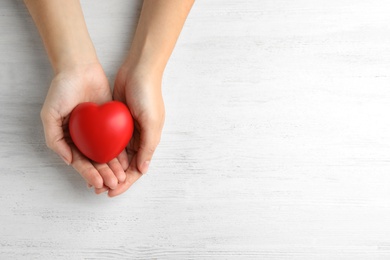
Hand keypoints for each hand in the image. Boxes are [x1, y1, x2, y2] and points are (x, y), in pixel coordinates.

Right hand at [41, 62, 128, 189]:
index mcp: (68, 138)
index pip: (79, 161)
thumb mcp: (50, 114)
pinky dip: (120, 151)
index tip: (97, 183)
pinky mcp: (109, 121)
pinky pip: (116, 140)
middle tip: (113, 184)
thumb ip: (54, 138)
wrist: (80, 68)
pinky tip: (127, 161)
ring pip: (106, 153)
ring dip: (113, 167)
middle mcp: (83, 137)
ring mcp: (97, 130)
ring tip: (121, 177)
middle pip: (95, 160)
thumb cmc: (62, 89)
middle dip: (104, 174)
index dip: (88, 174)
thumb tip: (68, 160)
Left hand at [95, 66, 164, 196]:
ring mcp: (126, 130)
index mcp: (148, 141)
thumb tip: (142, 169)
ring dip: (105, 167)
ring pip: (114, 155)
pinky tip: (89, 157)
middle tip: (97, 188)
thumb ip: (148, 146)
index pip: (137, 169)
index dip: (125, 182)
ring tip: (91, 177)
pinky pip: (107, 140)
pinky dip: (100, 151)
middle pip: (125, 165)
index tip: (111, 192)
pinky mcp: (116, 121)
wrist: (138, 70)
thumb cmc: (148, 95)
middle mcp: (138, 138)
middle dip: (112, 178)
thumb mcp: (152, 122)